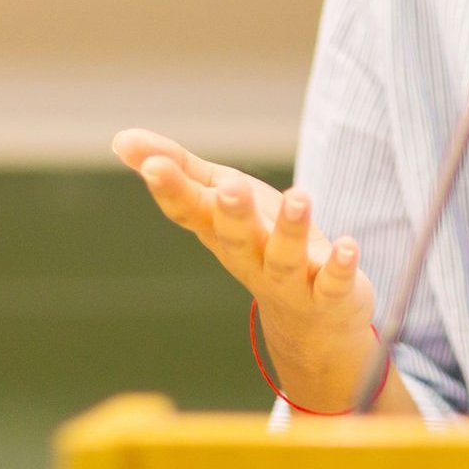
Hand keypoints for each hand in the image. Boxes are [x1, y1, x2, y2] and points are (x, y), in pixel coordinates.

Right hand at [112, 128, 382, 410]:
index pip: (190, 211)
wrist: (311, 328)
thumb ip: (180, 169)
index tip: (152, 164)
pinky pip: (333, 284)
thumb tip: (120, 140)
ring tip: (298, 198)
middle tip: (230, 187)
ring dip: (290, 230)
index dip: (170, 190)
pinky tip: (349, 246)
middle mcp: (250, 259)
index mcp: (220, 233)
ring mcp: (290, 282)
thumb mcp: (222, 202)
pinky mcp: (330, 296)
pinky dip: (340, 267)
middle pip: (236, 238)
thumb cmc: (261, 246)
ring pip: (285, 258)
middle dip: (232, 213)